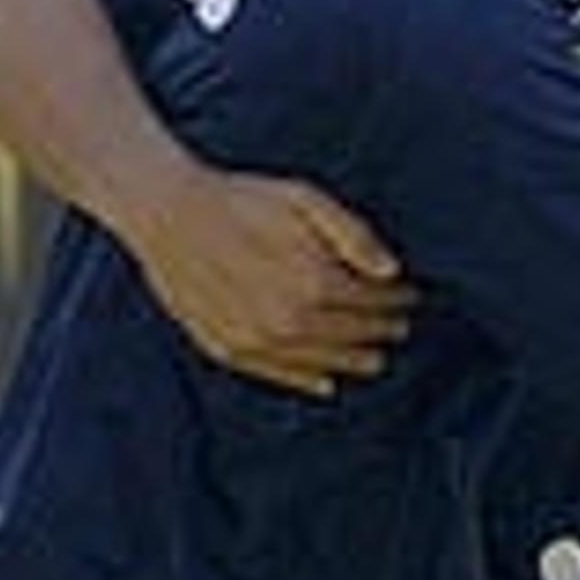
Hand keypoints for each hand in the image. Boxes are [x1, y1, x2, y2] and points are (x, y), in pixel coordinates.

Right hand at [137, 167, 414, 391]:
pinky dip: (308, 381)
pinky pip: (280, 376)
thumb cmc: (239, 198)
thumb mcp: (303, 198)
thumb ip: (352, 234)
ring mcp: (258, 340)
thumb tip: (392, 270)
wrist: (167, 213)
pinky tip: (326, 382)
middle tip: (400, 327)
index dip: (398, 299)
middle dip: (383, 329)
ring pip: (323, 363)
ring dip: (354, 361)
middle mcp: (289, 320)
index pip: (373, 300)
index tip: (412, 296)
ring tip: (375, 359)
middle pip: (353, 334)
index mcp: (314, 281)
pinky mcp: (229, 349)